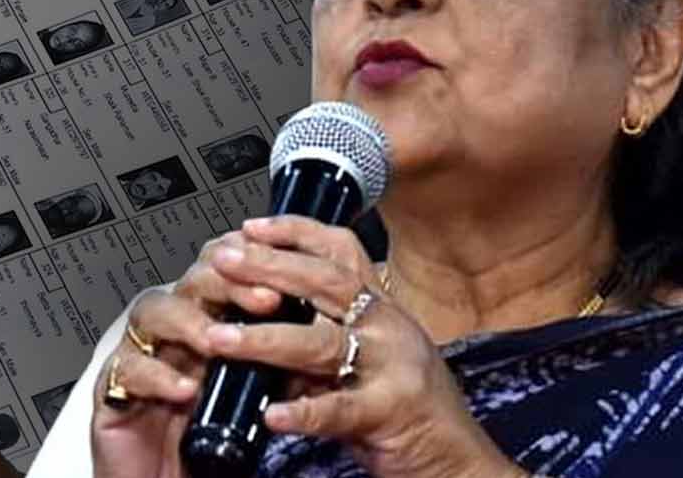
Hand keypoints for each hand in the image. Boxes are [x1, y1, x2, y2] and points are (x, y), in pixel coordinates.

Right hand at [91, 230, 284, 477]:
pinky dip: (157, 376)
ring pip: (152, 310)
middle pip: (190, 279)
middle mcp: (175, 330)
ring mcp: (141, 354)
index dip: (249, 258)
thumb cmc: (214, 445)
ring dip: (189, 320)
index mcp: (208, 319)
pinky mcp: (113, 391)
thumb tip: (319, 332)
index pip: (223, 268)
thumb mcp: (255, 395)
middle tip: (265, 298)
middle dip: (228, 280)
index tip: (284, 264)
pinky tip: (185, 389)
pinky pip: (128, 370)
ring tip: (217, 342)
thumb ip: (276, 361)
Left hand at [202, 215, 521, 477]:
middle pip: (324, 281)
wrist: (461, 462)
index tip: (251, 227)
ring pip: (322, 342)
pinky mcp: (391, 413)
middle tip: (223, 261)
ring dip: (265, 338)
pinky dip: (303, 412)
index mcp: (382, 305)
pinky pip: (340, 409)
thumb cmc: (410, 406)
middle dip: (268, 267)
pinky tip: (271, 414)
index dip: (294, 231)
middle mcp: (389, 325)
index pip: (340, 248)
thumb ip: (325, 331)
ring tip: (221, 338)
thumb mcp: (371, 353)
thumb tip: (264, 314)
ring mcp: (392, 366)